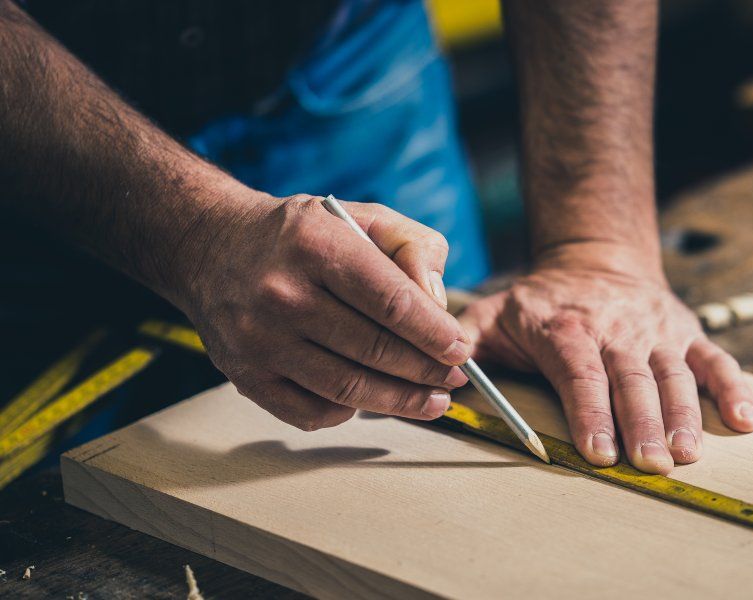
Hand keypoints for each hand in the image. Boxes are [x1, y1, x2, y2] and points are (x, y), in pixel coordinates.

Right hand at [174, 194, 473, 429]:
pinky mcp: (245, 376)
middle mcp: (281, 294)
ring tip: (433, 400)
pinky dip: (350, 412)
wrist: (211, 247)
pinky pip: (311, 411)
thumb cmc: (301, 235)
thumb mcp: (362, 216)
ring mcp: (258, 340)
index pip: (391, 303)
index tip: (461, 349)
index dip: (434, 334)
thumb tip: (439, 303)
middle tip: (455, 378)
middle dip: (426, 370)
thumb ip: (414, 248)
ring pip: (347, 388)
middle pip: (374, 350)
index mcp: (316, 245)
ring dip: (400, 401)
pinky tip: (373, 400)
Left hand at [460, 244, 752, 473]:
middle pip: (632, 379)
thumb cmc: (539, 301)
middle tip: (650, 464)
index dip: (591, 411)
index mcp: (567, 327)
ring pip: (674, 374)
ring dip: (685, 415)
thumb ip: (465, 341)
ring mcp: (657, 331)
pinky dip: (734, 389)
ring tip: (687, 453)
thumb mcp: (492, 311)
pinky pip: (716, 361)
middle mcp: (617, 328)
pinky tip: (745, 421)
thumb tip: (444, 372)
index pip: (581, 373)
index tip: (599, 451)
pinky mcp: (687, 333)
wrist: (596, 257)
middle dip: (642, 422)